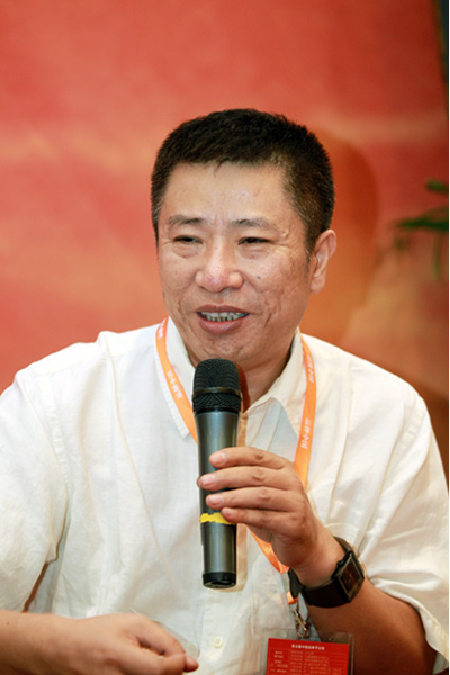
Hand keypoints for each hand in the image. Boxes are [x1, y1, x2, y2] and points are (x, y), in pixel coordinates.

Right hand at [4, 612, 197, 674]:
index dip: (178, 664)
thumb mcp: (133, 624)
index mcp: (121, 658)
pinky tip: (137, 669)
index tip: (185, 660)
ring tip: (144, 662)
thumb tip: (189, 662)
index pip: (162, 670)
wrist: (66, 650)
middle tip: (161, 658)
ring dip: (157, 674)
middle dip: (169, 672)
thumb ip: (164, 640)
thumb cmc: (96, 634)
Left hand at [198, 447, 341, 585]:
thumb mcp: (264, 492)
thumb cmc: (278, 513)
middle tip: (205, 481)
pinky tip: (226, 514)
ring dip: (231, 497)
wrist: (306, 542)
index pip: (256, 455)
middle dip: (227, 477)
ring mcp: (294, 502)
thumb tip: (213, 479)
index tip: (213, 459)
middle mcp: (291, 481)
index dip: (233, 455)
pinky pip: (263, 517)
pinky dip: (242, 515)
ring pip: (259, 495)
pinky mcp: (292, 524)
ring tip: (211, 500)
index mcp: (283, 467)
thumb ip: (245, 483)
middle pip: (255, 474)